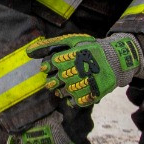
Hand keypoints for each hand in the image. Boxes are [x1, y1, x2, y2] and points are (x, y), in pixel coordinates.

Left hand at [26, 32, 143, 107]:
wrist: (115, 60)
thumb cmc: (89, 49)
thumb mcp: (71, 41)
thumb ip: (49, 45)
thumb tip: (27, 52)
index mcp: (71, 56)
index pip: (49, 65)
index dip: (48, 67)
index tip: (51, 66)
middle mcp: (76, 71)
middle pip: (53, 82)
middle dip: (53, 80)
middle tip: (61, 76)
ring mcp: (83, 85)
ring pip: (61, 93)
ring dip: (61, 89)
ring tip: (70, 82)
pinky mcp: (90, 96)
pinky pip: (72, 102)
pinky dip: (71, 99)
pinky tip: (76, 90)